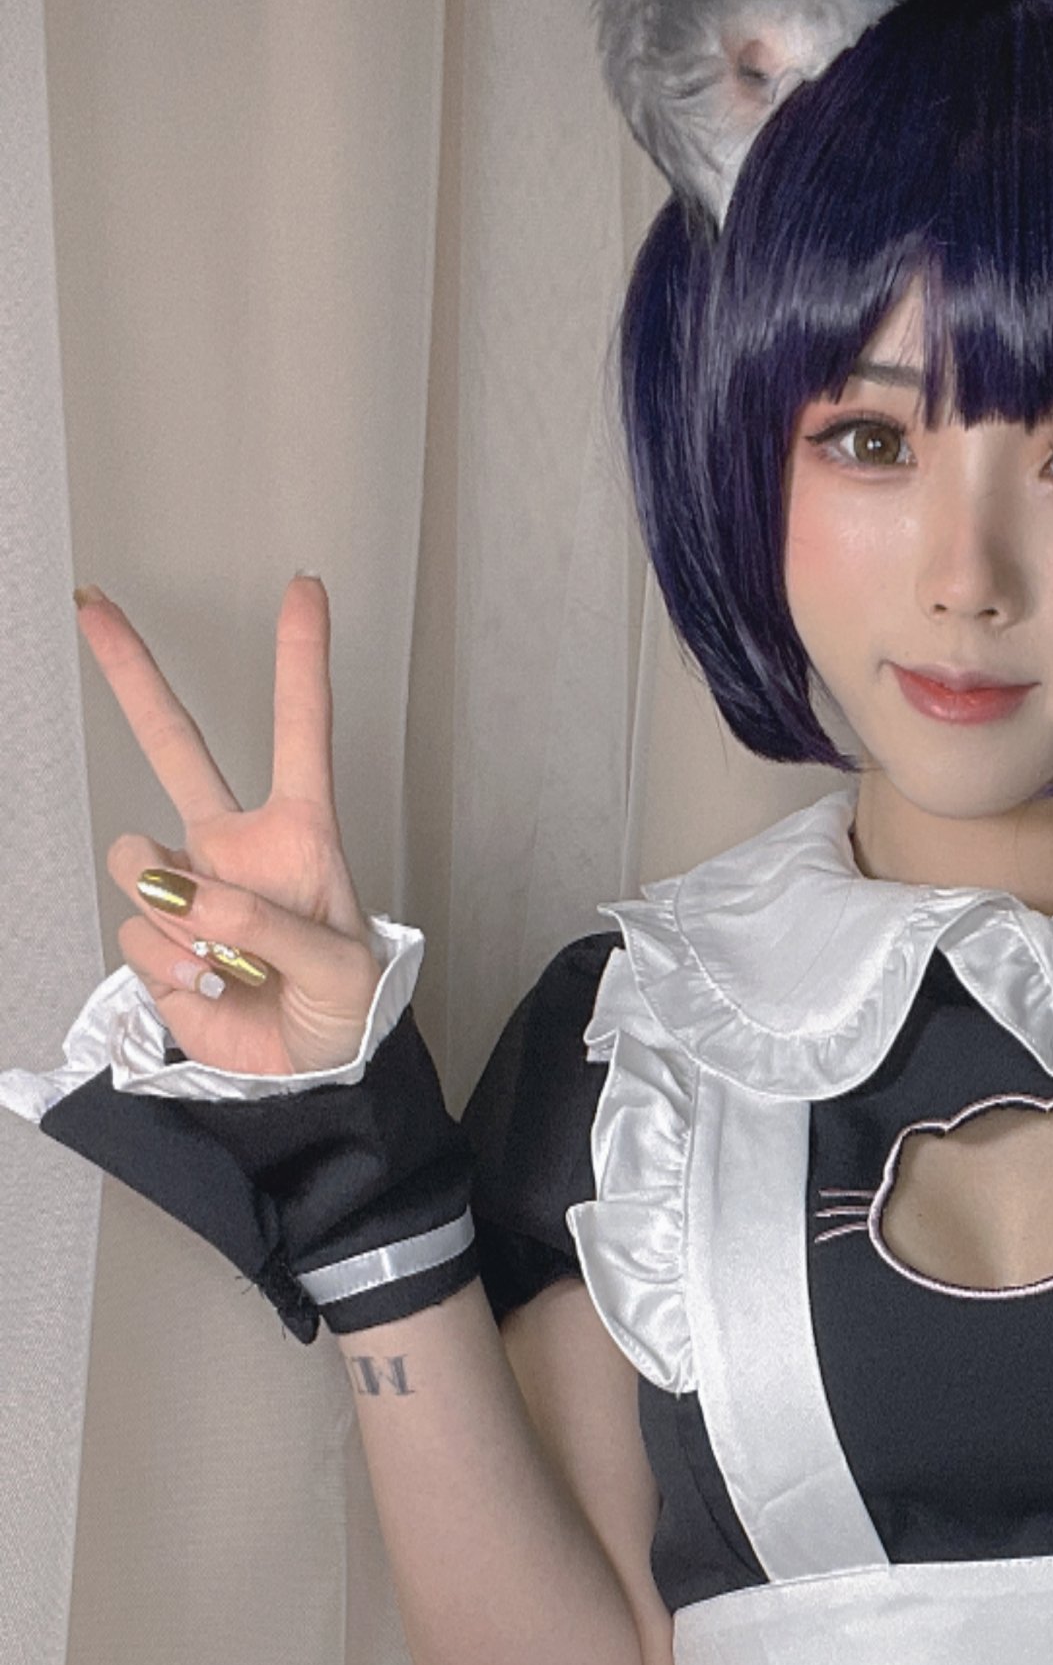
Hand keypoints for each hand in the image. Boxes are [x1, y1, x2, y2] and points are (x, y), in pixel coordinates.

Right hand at [77, 573, 382, 1074]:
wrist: (310, 1076)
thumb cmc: (345, 1009)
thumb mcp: (341, 966)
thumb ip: (268, 924)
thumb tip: (183, 889)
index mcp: (299, 834)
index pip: (302, 732)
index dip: (301, 660)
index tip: (305, 588)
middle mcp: (233, 847)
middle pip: (175, 743)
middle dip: (132, 672)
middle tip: (95, 605)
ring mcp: (186, 890)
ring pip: (138, 861)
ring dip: (180, 913)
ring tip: (233, 959)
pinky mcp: (154, 939)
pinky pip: (139, 933)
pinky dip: (174, 966)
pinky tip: (212, 985)